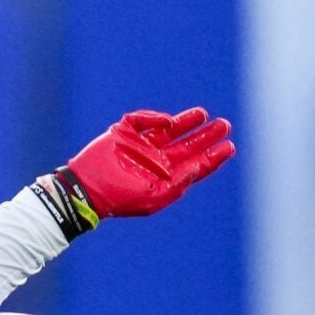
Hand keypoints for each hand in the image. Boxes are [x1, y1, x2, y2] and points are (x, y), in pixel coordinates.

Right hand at [63, 106, 233, 219]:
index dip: (213, 156)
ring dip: (188, 121)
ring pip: (170, 128)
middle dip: (206, 135)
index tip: (229, 147)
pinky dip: (155, 118)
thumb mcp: (153, 197)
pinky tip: (168, 121)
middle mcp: (156, 159)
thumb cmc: (119, 199)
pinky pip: (142, 120)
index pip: (196, 164)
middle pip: (188, 144)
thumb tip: (198, 165)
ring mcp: (141, 145)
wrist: (86, 189)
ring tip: (204, 114)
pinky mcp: (124, 132)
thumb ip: (178, 182)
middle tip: (224, 125)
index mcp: (166, 176)